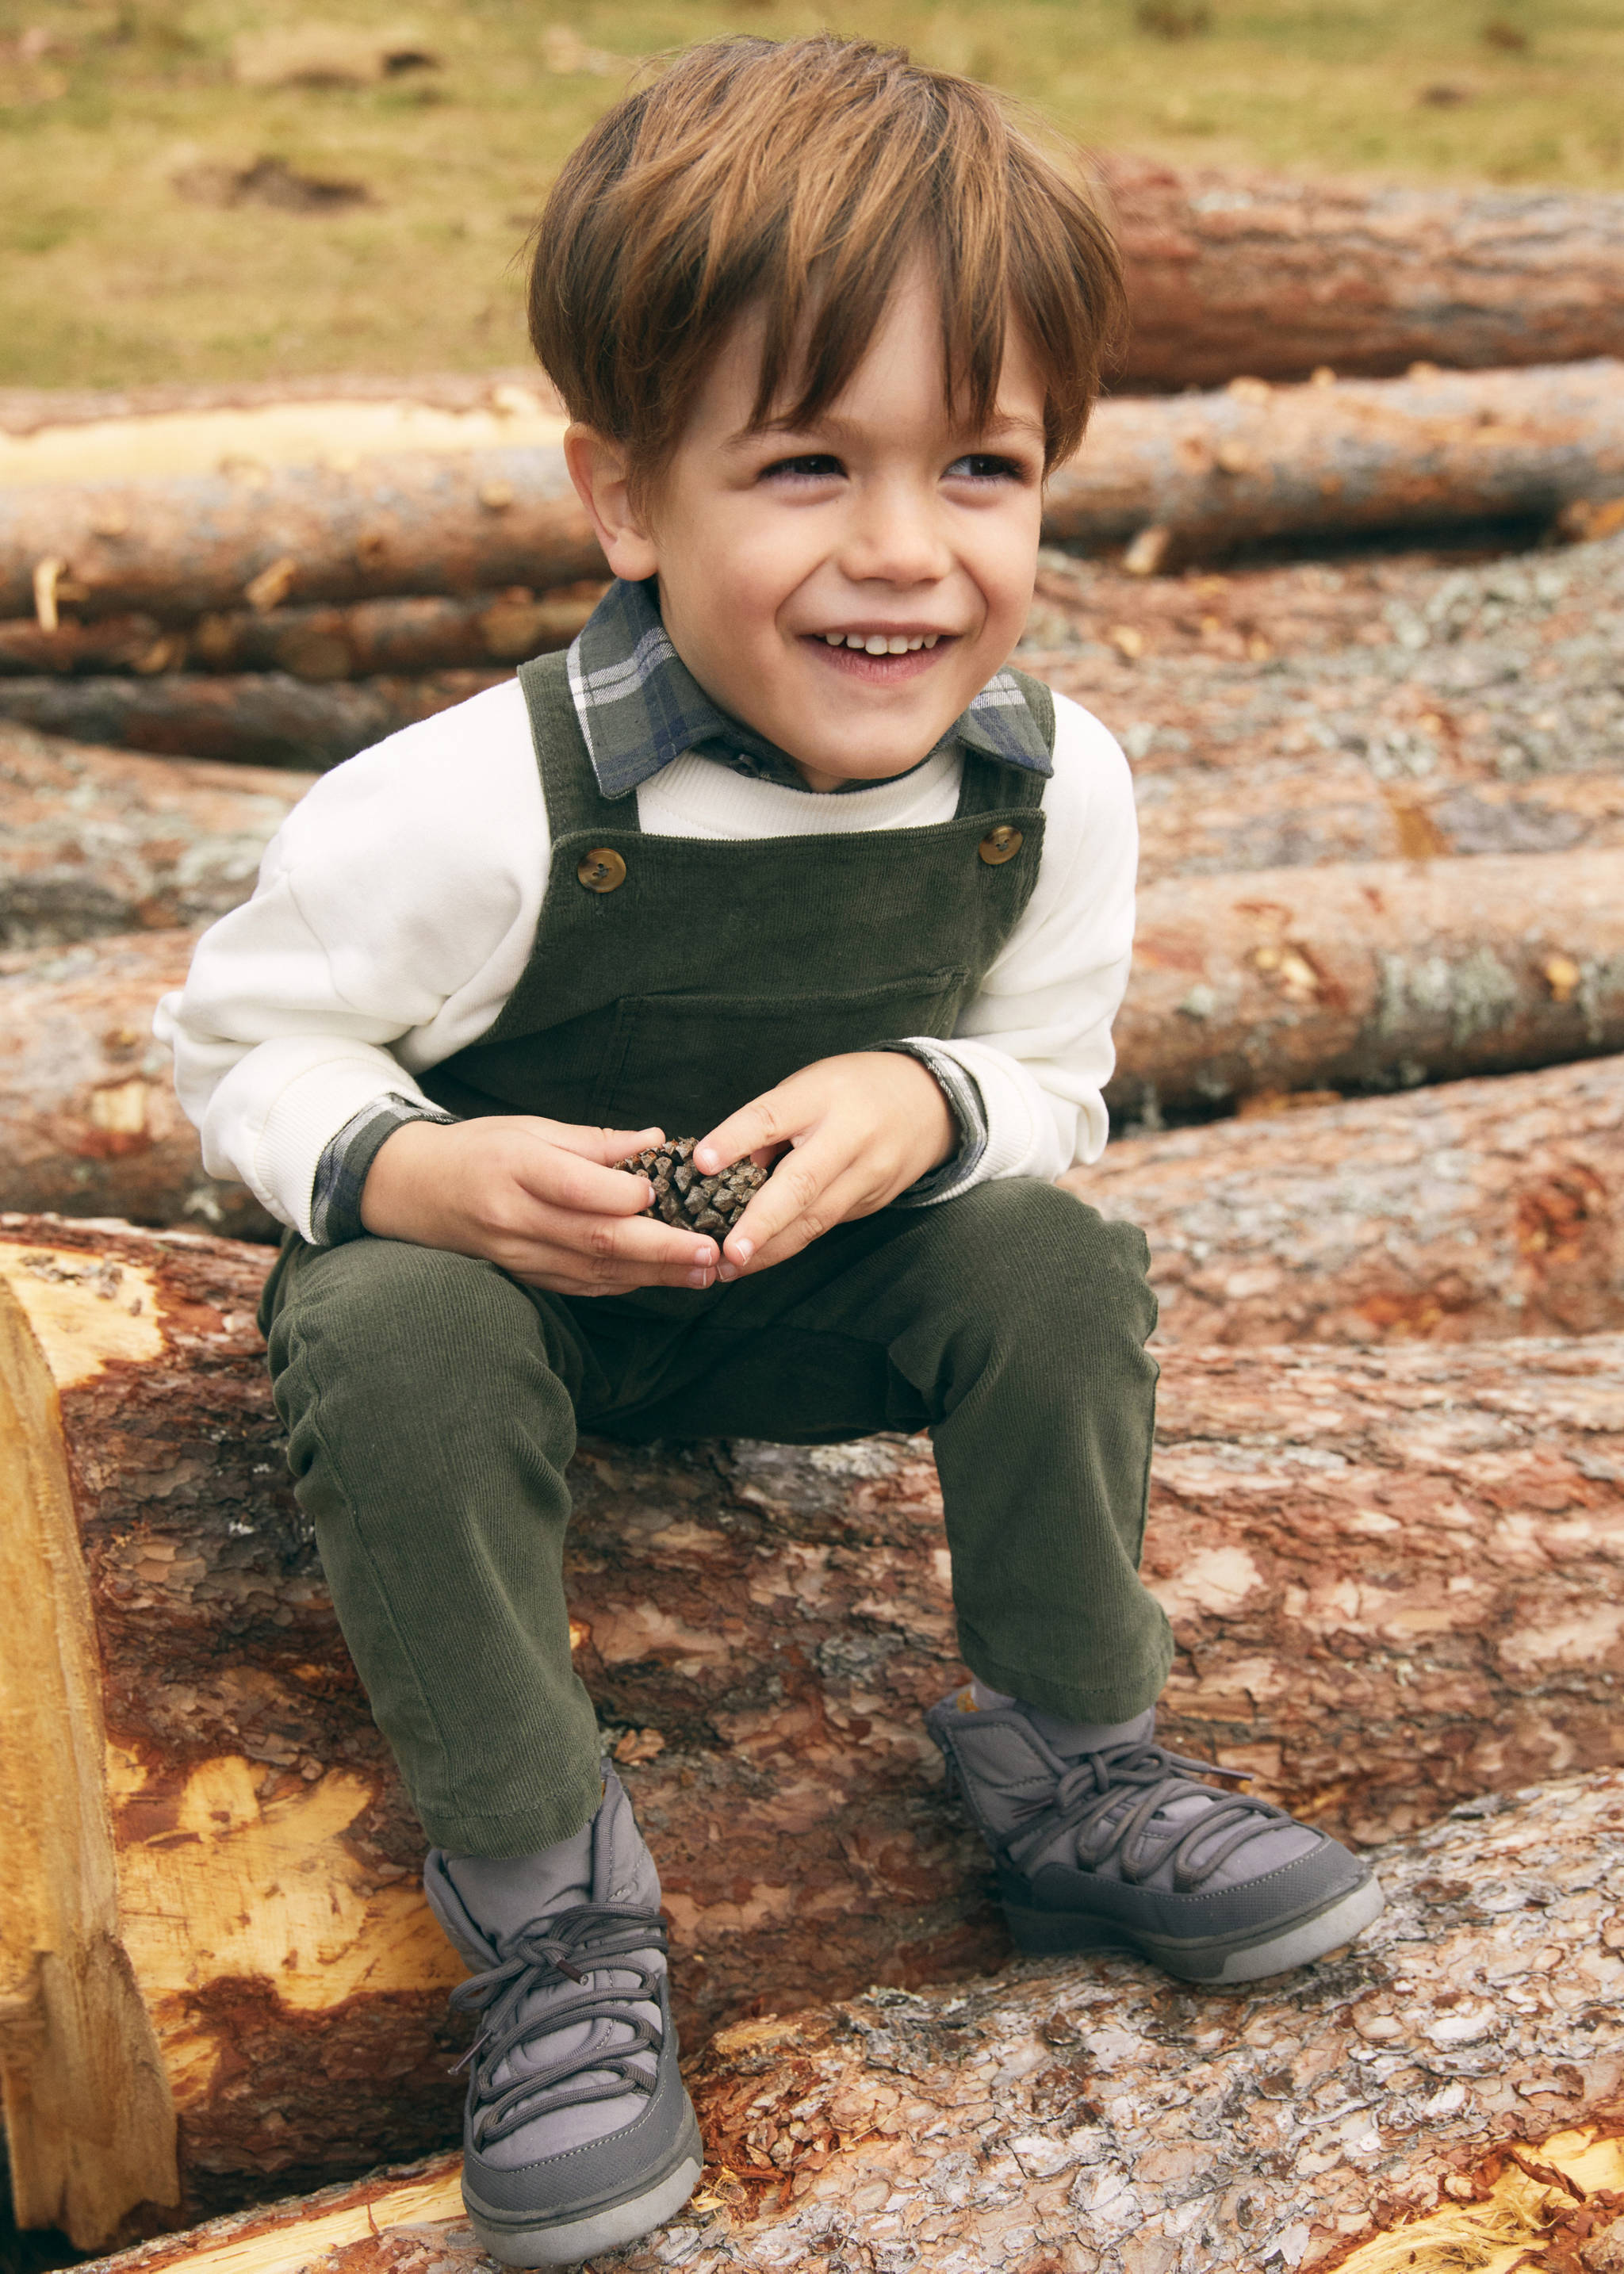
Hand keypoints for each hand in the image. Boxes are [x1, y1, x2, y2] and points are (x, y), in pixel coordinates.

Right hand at [360, 1115, 721, 1293]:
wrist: (413, 1192)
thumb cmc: (477, 1150)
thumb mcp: (528, 1128)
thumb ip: (593, 1141)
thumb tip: (654, 1141)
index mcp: (515, 1168)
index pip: (574, 1187)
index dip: (620, 1195)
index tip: (662, 1193)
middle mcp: (515, 1217)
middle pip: (595, 1238)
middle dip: (659, 1249)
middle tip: (710, 1252)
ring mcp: (519, 1254)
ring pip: (594, 1270)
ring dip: (654, 1274)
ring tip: (704, 1271)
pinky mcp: (525, 1275)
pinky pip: (582, 1284)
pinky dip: (625, 1283)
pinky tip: (663, 1278)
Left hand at [694, 1052, 954, 1279]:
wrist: (929, 1104)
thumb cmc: (852, 1089)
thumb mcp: (809, 1085)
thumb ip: (769, 1123)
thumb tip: (725, 1166)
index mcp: (821, 1096)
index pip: (771, 1117)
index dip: (736, 1139)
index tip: (702, 1162)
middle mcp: (848, 1136)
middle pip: (801, 1183)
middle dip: (761, 1222)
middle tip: (728, 1251)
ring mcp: (867, 1174)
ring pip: (815, 1219)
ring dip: (770, 1248)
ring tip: (730, 1268)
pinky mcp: (872, 1202)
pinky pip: (825, 1225)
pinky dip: (789, 1243)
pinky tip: (760, 1257)